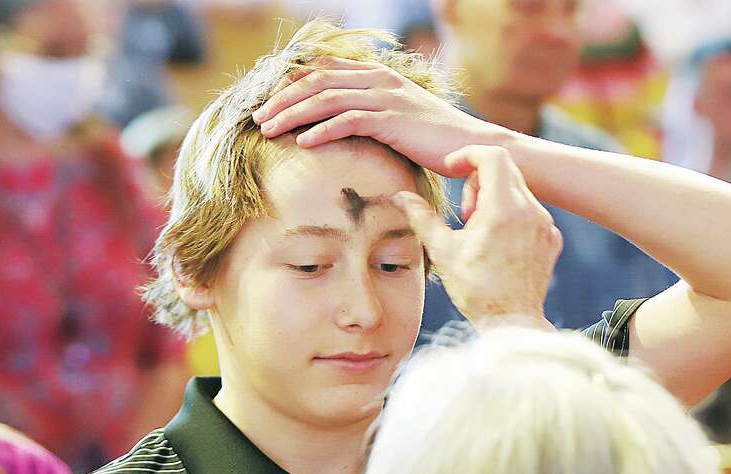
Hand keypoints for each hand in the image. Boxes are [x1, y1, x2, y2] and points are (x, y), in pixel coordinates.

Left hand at [252, 57, 508, 174]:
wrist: (474, 147)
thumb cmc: (435, 140)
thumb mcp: (399, 120)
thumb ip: (370, 115)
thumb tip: (339, 128)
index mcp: (377, 75)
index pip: (323, 70)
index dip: (290, 84)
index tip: (266, 103)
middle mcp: (378, 80)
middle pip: (317, 81)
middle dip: (281, 98)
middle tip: (257, 118)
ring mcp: (385, 97)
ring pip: (326, 98)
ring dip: (292, 114)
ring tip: (268, 131)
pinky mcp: (393, 120)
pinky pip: (349, 120)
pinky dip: (322, 130)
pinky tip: (302, 144)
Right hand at [392, 145, 560, 329]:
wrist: (512, 322)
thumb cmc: (475, 289)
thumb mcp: (443, 251)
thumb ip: (421, 217)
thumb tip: (399, 196)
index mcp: (502, 210)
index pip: (491, 156)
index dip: (468, 155)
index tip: (452, 169)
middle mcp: (530, 211)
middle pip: (504, 168)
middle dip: (478, 181)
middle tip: (465, 214)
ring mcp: (545, 224)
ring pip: (518, 189)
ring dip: (494, 199)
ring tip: (481, 233)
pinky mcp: (552, 237)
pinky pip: (531, 210)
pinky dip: (512, 216)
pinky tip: (499, 245)